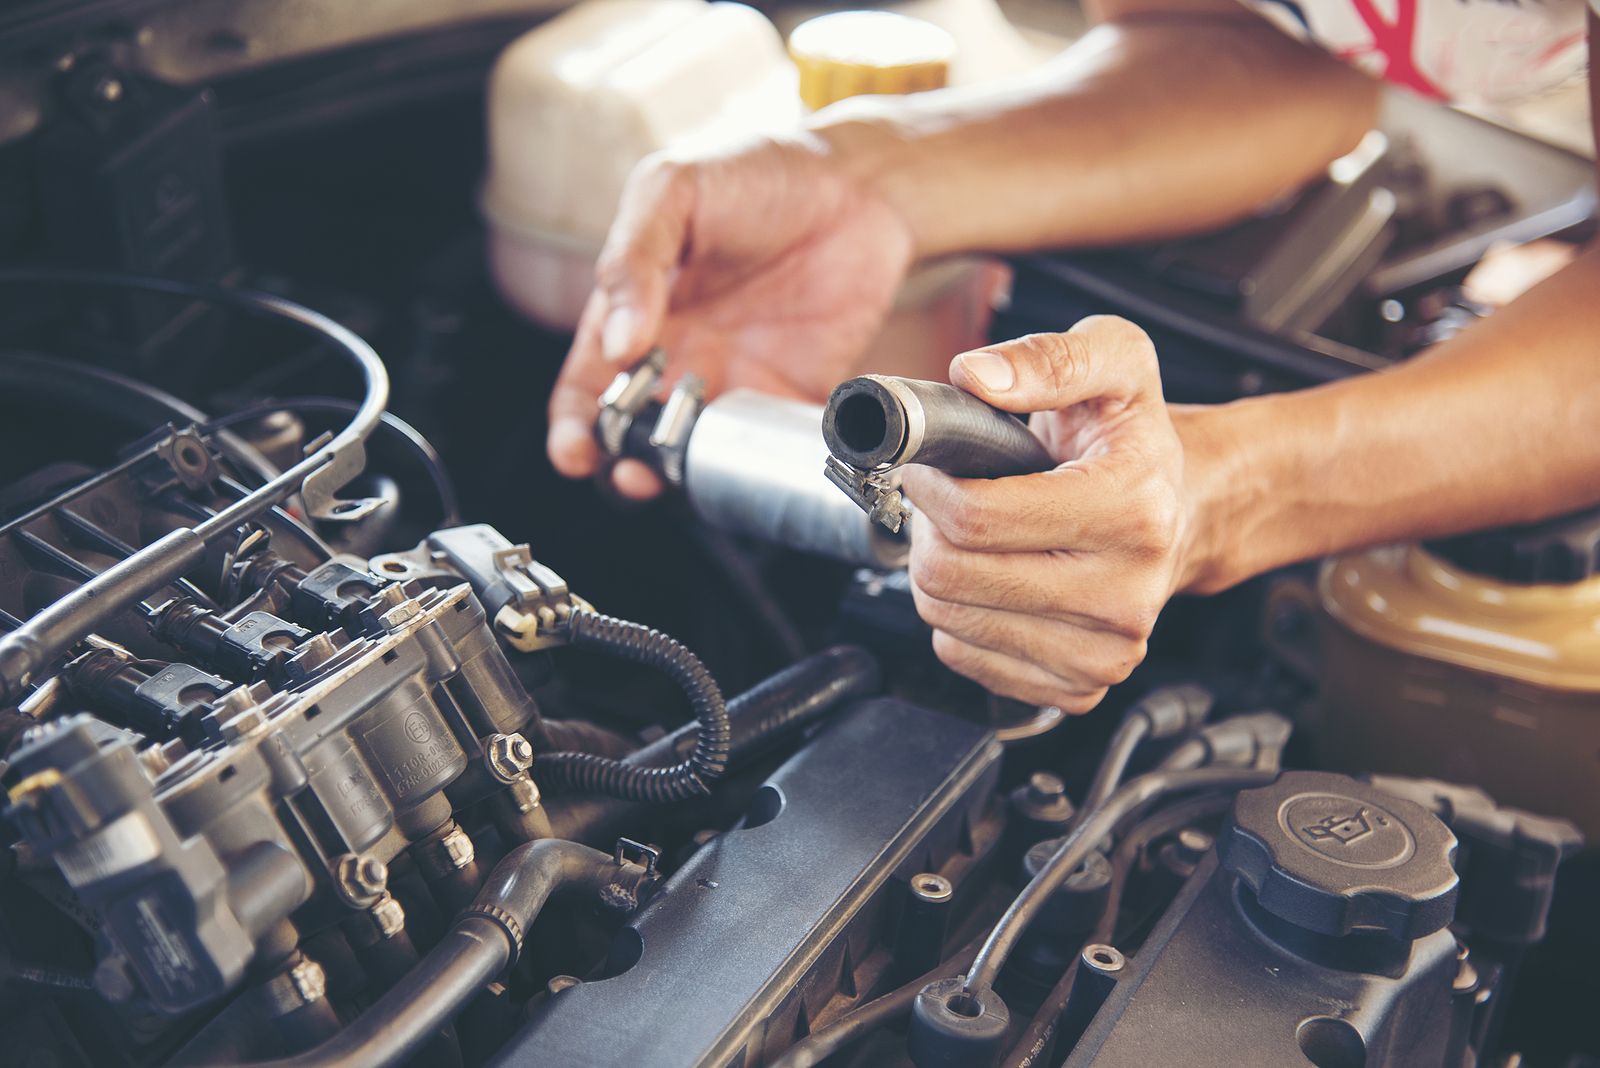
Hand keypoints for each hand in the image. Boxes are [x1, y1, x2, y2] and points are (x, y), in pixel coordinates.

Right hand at [546, 131, 916, 497]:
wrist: (859, 182)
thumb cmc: (757, 171)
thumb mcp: (674, 190)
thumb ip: (634, 259)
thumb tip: (614, 343)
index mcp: (634, 313)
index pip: (586, 386)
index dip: (572, 427)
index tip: (574, 453)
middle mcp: (678, 357)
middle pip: (631, 436)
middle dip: (620, 466)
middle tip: (632, 472)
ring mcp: (733, 382)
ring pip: (689, 455)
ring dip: (677, 478)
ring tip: (677, 476)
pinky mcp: (788, 397)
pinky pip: (763, 450)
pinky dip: (751, 470)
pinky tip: (748, 466)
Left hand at [901, 316, 1193, 713]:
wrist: (1184, 508)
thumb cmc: (1134, 437)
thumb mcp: (1113, 359)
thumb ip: (1047, 357)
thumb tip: (977, 376)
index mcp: (1134, 508)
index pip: (976, 518)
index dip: (930, 486)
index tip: (929, 467)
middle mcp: (1127, 591)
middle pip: (954, 576)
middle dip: (930, 530)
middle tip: (951, 500)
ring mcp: (1106, 650)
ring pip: (950, 623)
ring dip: (941, 573)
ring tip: (978, 537)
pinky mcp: (1082, 688)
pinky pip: (967, 660)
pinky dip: (961, 620)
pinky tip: (996, 581)